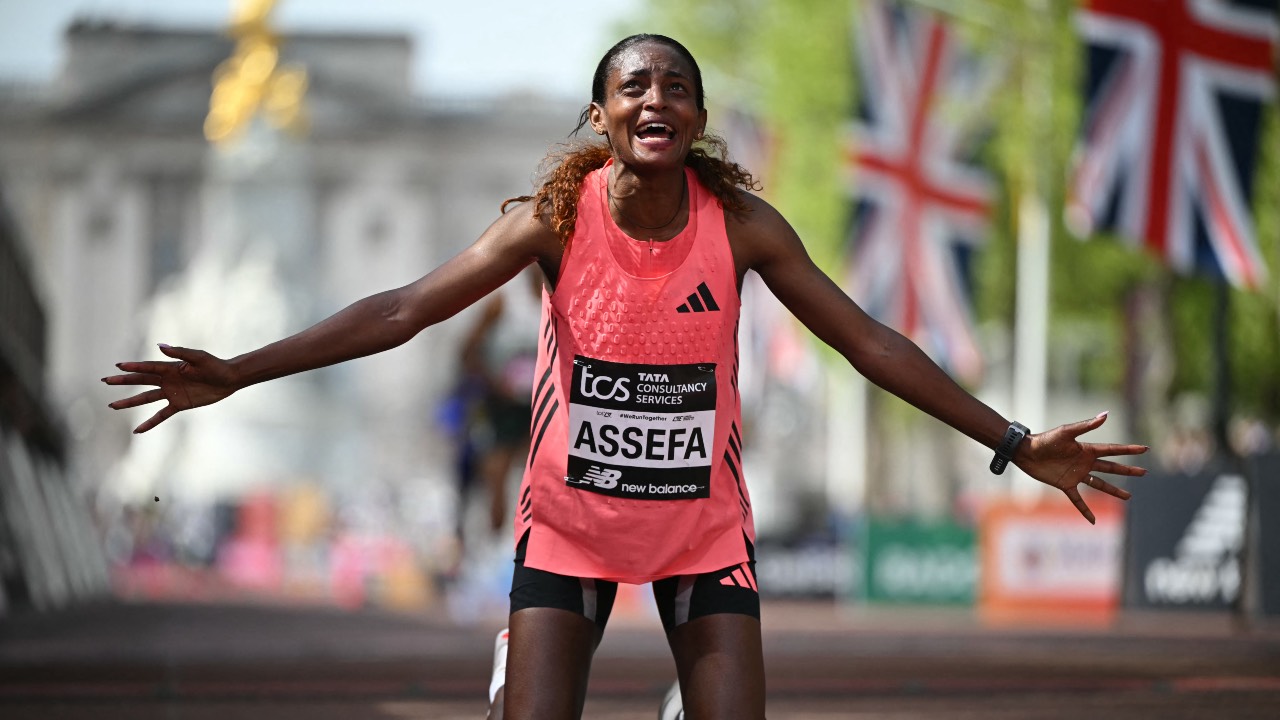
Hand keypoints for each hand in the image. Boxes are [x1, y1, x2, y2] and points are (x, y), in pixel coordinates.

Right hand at [102, 344, 238, 432]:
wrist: (229, 379)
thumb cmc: (215, 365)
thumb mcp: (199, 357)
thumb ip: (180, 352)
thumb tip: (160, 346)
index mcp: (170, 367)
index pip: (148, 367)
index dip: (133, 367)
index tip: (118, 366)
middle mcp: (168, 380)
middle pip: (141, 381)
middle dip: (123, 381)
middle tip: (105, 381)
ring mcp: (172, 393)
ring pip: (146, 398)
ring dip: (130, 402)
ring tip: (112, 405)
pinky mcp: (179, 404)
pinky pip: (161, 415)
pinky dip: (150, 422)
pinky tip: (138, 430)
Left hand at [1013, 411, 1148, 523]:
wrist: (1026, 452)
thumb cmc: (1045, 440)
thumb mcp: (1067, 432)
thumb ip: (1087, 426)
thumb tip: (1106, 415)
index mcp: (1087, 449)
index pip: (1113, 450)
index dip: (1129, 450)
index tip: (1145, 449)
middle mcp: (1085, 463)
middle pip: (1111, 468)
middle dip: (1127, 470)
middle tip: (1143, 472)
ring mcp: (1076, 475)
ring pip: (1099, 484)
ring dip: (1113, 490)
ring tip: (1128, 497)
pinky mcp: (1065, 485)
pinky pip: (1078, 500)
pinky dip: (1085, 510)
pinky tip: (1093, 520)